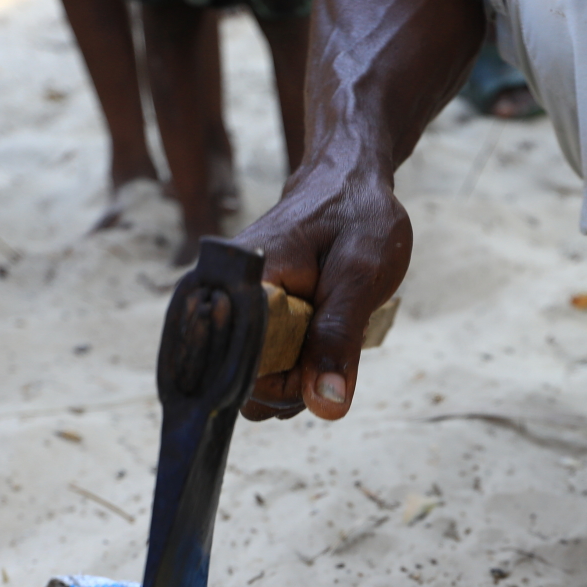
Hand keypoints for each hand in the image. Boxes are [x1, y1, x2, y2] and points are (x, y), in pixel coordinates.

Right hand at [235, 164, 411, 422]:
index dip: (284, 384)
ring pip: (258, 377)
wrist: (348, 179)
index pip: (241, 369)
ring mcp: (237, 308)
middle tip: (335, 342)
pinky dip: (298, 359)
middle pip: (246, 382)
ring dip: (299, 373)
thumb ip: (338, 338)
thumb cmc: (357, 218)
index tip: (323, 362)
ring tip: (330, 331)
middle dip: (295, 382)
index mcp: (243, 285)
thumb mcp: (360, 277)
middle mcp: (226, 297)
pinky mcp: (250, 316)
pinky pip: (266, 360)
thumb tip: (326, 406)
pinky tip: (319, 331)